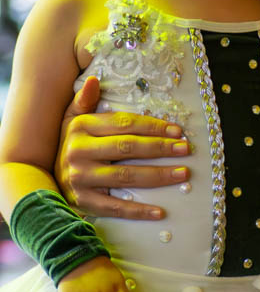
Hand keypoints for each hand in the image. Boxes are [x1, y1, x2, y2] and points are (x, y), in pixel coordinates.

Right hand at [54, 76, 191, 219]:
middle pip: (128, 148)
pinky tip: (161, 212)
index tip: (177, 130)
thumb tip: (94, 80)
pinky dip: (139, 211)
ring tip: (183, 174)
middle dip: (161, 148)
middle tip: (186, 149)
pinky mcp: (84, 202)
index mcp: (81, 128)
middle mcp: (79, 152)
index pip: (124, 124)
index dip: (153, 126)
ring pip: (126, 177)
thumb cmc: (69, 145)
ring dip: (158, 175)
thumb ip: (84, 101)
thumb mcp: (71, 120)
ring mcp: (81, 179)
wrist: (41, 179)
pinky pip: (116, 207)